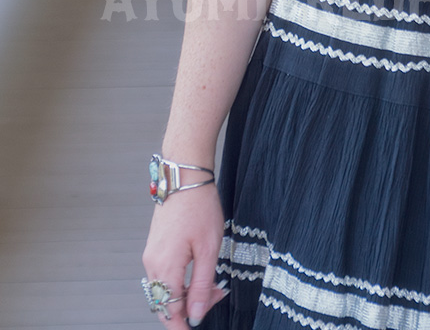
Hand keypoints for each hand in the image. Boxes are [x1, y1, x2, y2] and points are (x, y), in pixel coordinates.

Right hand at [142, 183, 228, 325]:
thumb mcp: (208, 249)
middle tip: (215, 298)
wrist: (184, 177)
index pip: (169, 312)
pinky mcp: (155, 248)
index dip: (183, 326)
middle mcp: (152, 265)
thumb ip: (201, 285)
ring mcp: (151, 256)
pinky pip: (164, 276)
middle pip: (165, 304)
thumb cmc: (199, 207)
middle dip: (189, 309)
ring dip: (186, 295)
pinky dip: (180, 281)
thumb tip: (196, 314)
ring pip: (165, 290)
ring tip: (213, 284)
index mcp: (164, 268)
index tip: (195, 329)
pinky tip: (199, 273)